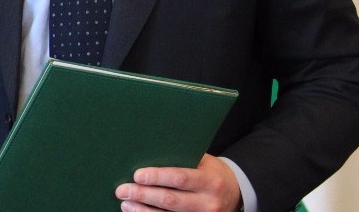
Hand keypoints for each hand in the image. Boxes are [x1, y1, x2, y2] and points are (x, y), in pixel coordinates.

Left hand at [115, 154, 241, 211]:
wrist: (235, 193)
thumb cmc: (211, 172)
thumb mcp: (203, 161)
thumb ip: (181, 158)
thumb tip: (148, 152)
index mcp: (210, 181)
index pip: (180, 178)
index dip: (157, 177)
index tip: (137, 175)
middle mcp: (208, 203)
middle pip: (171, 201)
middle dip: (144, 195)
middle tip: (122, 190)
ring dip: (143, 211)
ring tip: (126, 203)